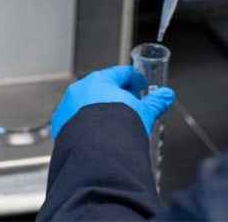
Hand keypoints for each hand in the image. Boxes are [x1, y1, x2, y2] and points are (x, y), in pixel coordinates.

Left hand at [51, 66, 175, 138]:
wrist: (97, 154)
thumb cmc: (118, 128)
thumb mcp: (144, 112)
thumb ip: (156, 102)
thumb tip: (167, 96)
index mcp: (99, 80)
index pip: (119, 73)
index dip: (134, 79)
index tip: (140, 85)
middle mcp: (79, 90)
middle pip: (101, 87)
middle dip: (116, 95)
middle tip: (130, 104)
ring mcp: (67, 109)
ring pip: (86, 105)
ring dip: (100, 110)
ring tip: (114, 123)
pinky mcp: (60, 127)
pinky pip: (76, 122)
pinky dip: (87, 125)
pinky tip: (99, 136)